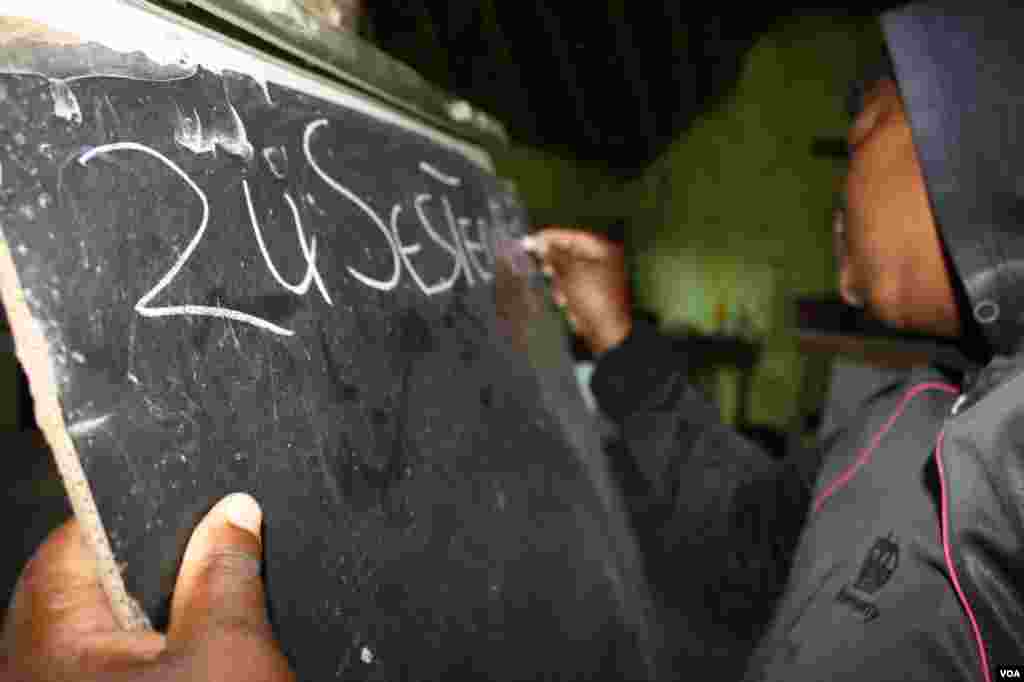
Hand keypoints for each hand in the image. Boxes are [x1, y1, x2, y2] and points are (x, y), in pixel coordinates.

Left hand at [0, 493, 294, 681]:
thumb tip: (233, 513)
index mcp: (48, 645)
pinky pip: (131, 665)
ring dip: (169, 609)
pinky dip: (167, 649)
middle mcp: (43, 670)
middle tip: (214, 544)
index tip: (184, 492)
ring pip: (117, 628)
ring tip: (218, 594)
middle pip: (98, 585)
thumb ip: (225, 572)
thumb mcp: (227, 649)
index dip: (133, 507)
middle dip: (162, 561)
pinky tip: (209, 646)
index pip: (74, 541)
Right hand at [522, 227, 632, 355]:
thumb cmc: (593, 298)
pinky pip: (571, 290)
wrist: (608, 334)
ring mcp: (597, 280)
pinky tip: (568, 306)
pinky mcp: (591, 297)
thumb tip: (536, 242)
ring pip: (566, 274)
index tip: (528, 242)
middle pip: (568, 256)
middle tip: (546, 273)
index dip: (549, 238)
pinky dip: (566, 296)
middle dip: (556, 267)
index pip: (572, 236)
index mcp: (602, 250)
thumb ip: (553, 255)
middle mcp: (601, 261)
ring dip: (560, 285)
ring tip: (564, 297)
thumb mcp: (571, 272)